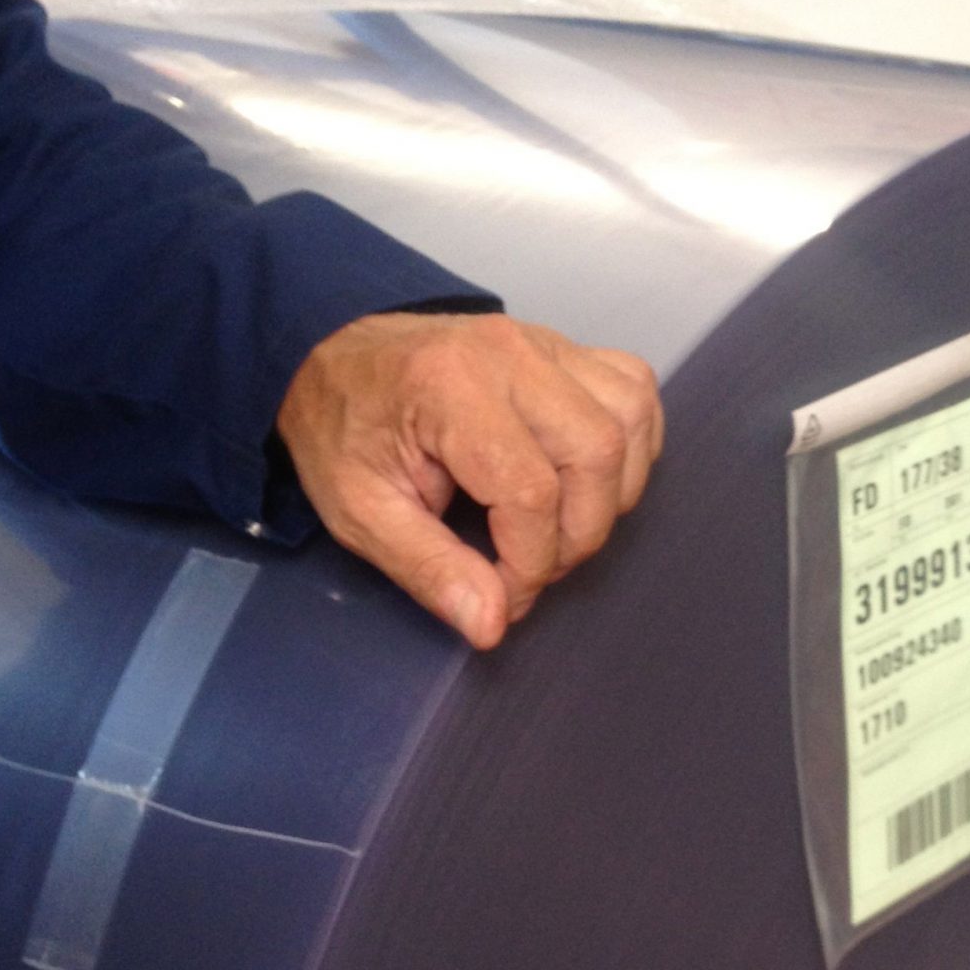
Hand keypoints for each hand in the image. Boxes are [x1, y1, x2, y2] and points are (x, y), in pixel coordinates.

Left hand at [278, 313, 662, 649]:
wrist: (335, 355)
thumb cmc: (344, 431)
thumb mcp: (360, 512)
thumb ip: (428, 568)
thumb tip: (493, 624)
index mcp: (448, 388)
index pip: (529, 491)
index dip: (529, 563)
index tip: (504, 595)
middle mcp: (509, 354)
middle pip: (595, 453)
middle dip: (579, 534)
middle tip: (533, 564)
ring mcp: (545, 344)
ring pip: (628, 420)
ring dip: (613, 492)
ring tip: (562, 524)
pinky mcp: (566, 348)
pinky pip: (634, 392)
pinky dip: (631, 445)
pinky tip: (590, 479)